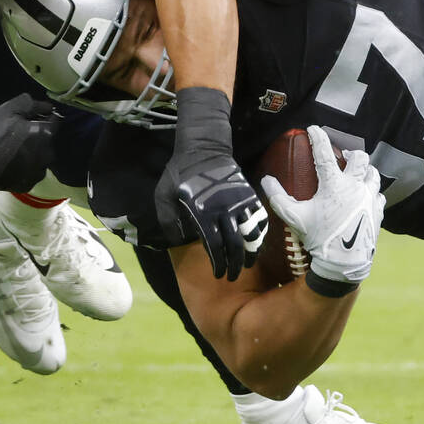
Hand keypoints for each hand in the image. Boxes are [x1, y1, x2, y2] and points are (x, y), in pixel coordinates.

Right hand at [0, 93, 58, 190]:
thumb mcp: (8, 110)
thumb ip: (30, 104)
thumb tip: (47, 106)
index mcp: (46, 136)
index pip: (55, 121)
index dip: (44, 116)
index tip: (31, 116)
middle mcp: (47, 156)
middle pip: (48, 141)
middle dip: (39, 135)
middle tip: (19, 132)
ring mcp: (37, 173)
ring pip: (40, 158)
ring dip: (33, 152)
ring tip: (14, 149)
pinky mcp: (26, 185)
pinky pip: (30, 173)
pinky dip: (25, 167)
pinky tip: (11, 163)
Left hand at [156, 156, 267, 280]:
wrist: (204, 146)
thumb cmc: (179, 172)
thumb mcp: (163, 195)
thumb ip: (168, 220)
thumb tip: (177, 242)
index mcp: (202, 212)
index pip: (214, 246)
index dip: (218, 263)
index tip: (218, 275)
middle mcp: (224, 210)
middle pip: (234, 245)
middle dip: (234, 264)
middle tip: (231, 276)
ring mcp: (239, 202)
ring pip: (251, 234)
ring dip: (250, 253)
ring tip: (247, 265)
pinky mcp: (249, 194)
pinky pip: (259, 219)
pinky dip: (260, 234)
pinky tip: (257, 244)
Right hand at [260, 126, 383, 285]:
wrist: (344, 264)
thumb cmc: (318, 238)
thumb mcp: (294, 218)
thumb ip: (278, 197)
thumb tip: (266, 180)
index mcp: (333, 185)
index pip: (324, 154)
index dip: (318, 138)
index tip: (313, 128)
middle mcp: (354, 187)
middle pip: (361, 159)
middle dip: (353, 153)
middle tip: (345, 156)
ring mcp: (369, 199)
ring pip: (374, 174)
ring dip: (366, 170)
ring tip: (357, 173)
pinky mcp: (378, 212)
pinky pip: (379, 194)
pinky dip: (372, 191)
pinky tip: (366, 195)